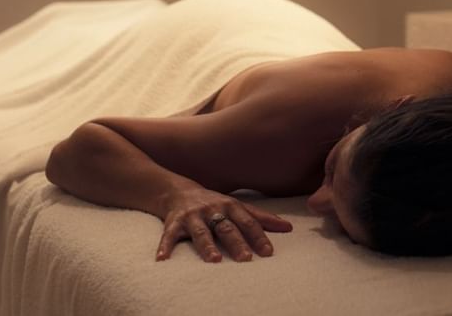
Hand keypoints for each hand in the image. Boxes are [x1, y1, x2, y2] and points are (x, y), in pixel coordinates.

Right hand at [156, 186, 292, 262]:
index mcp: (230, 206)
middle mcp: (212, 210)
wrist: (177, 191)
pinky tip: (162, 260)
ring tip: (214, 261)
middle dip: (236, 242)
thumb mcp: (238, 206)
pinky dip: (165, 247)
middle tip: (246, 259)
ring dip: (207, 246)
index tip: (268, 252)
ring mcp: (192, 216)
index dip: (258, 236)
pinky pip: (169, 236)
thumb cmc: (215, 203)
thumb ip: (262, 217)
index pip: (248, 222)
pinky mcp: (173, 223)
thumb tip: (289, 227)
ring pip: (201, 232)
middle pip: (226, 228)